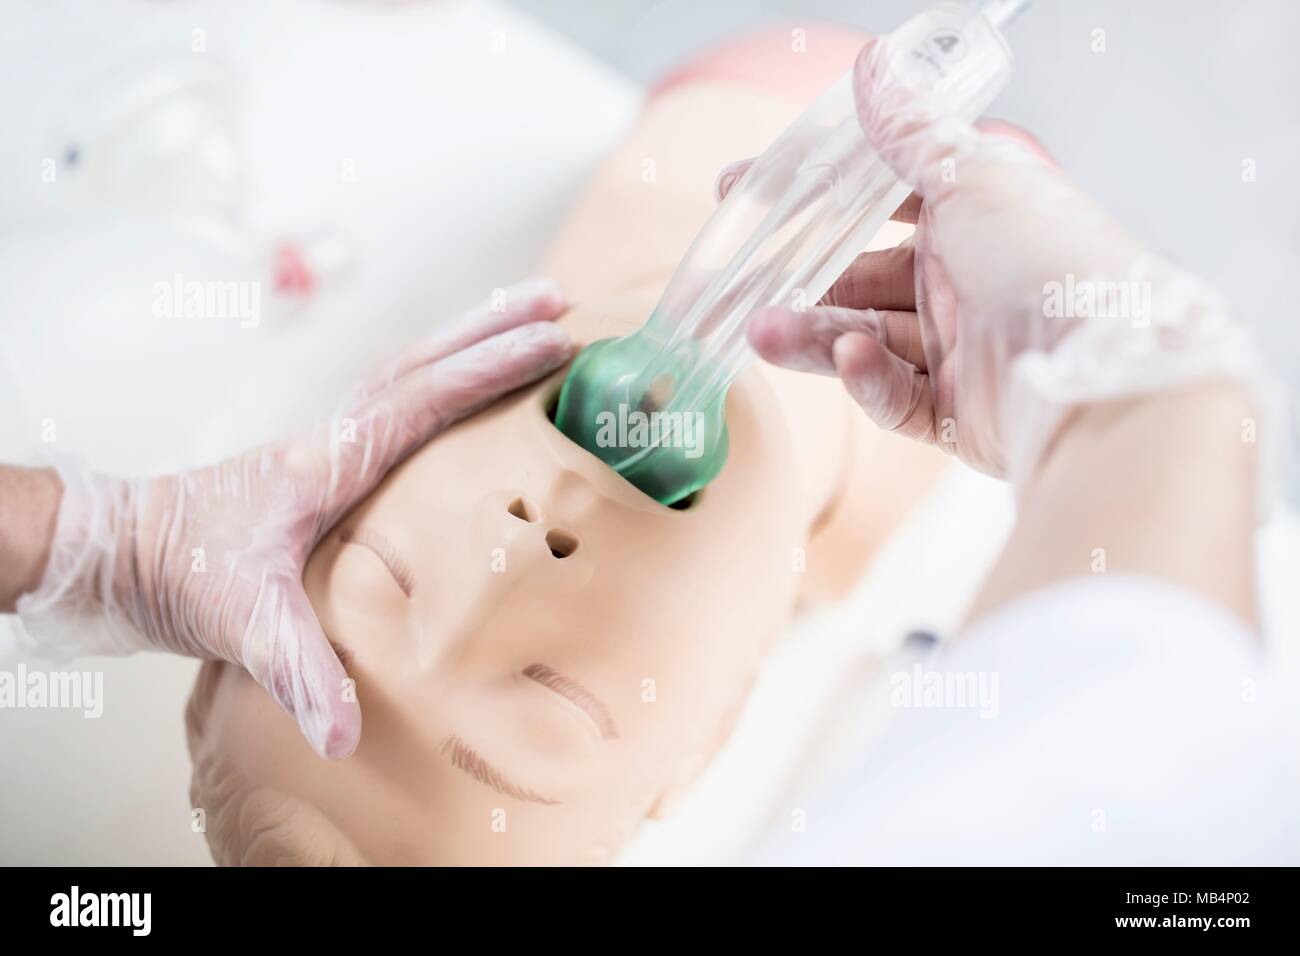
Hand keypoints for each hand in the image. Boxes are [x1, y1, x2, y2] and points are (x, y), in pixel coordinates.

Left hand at [17, 279, 572, 757]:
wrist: (119, 556)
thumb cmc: (176, 576)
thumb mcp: (241, 624)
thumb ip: (297, 671)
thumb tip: (345, 736)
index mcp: (327, 461)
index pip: (423, 401)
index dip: (488, 372)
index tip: (551, 343)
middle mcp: (333, 438)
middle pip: (425, 364)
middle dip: (494, 330)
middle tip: (562, 300)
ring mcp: (329, 444)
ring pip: (411, 374)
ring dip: (469, 343)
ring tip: (528, 320)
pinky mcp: (326, 464)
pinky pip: (398, 403)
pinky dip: (441, 380)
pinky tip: (463, 395)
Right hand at [718, 36, 1256, 488]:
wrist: (1104, 379)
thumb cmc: (1052, 264)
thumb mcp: (973, 176)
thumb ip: (912, 131)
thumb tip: (875, 67)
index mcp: (978, 221)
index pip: (884, 204)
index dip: (821, 199)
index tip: (754, 194)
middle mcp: (970, 284)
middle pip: (866, 280)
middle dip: (807, 282)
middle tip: (747, 280)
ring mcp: (963, 352)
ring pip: (868, 341)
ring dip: (814, 335)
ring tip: (762, 332)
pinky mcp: (958, 414)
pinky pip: (895, 396)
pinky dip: (869, 380)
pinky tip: (852, 360)